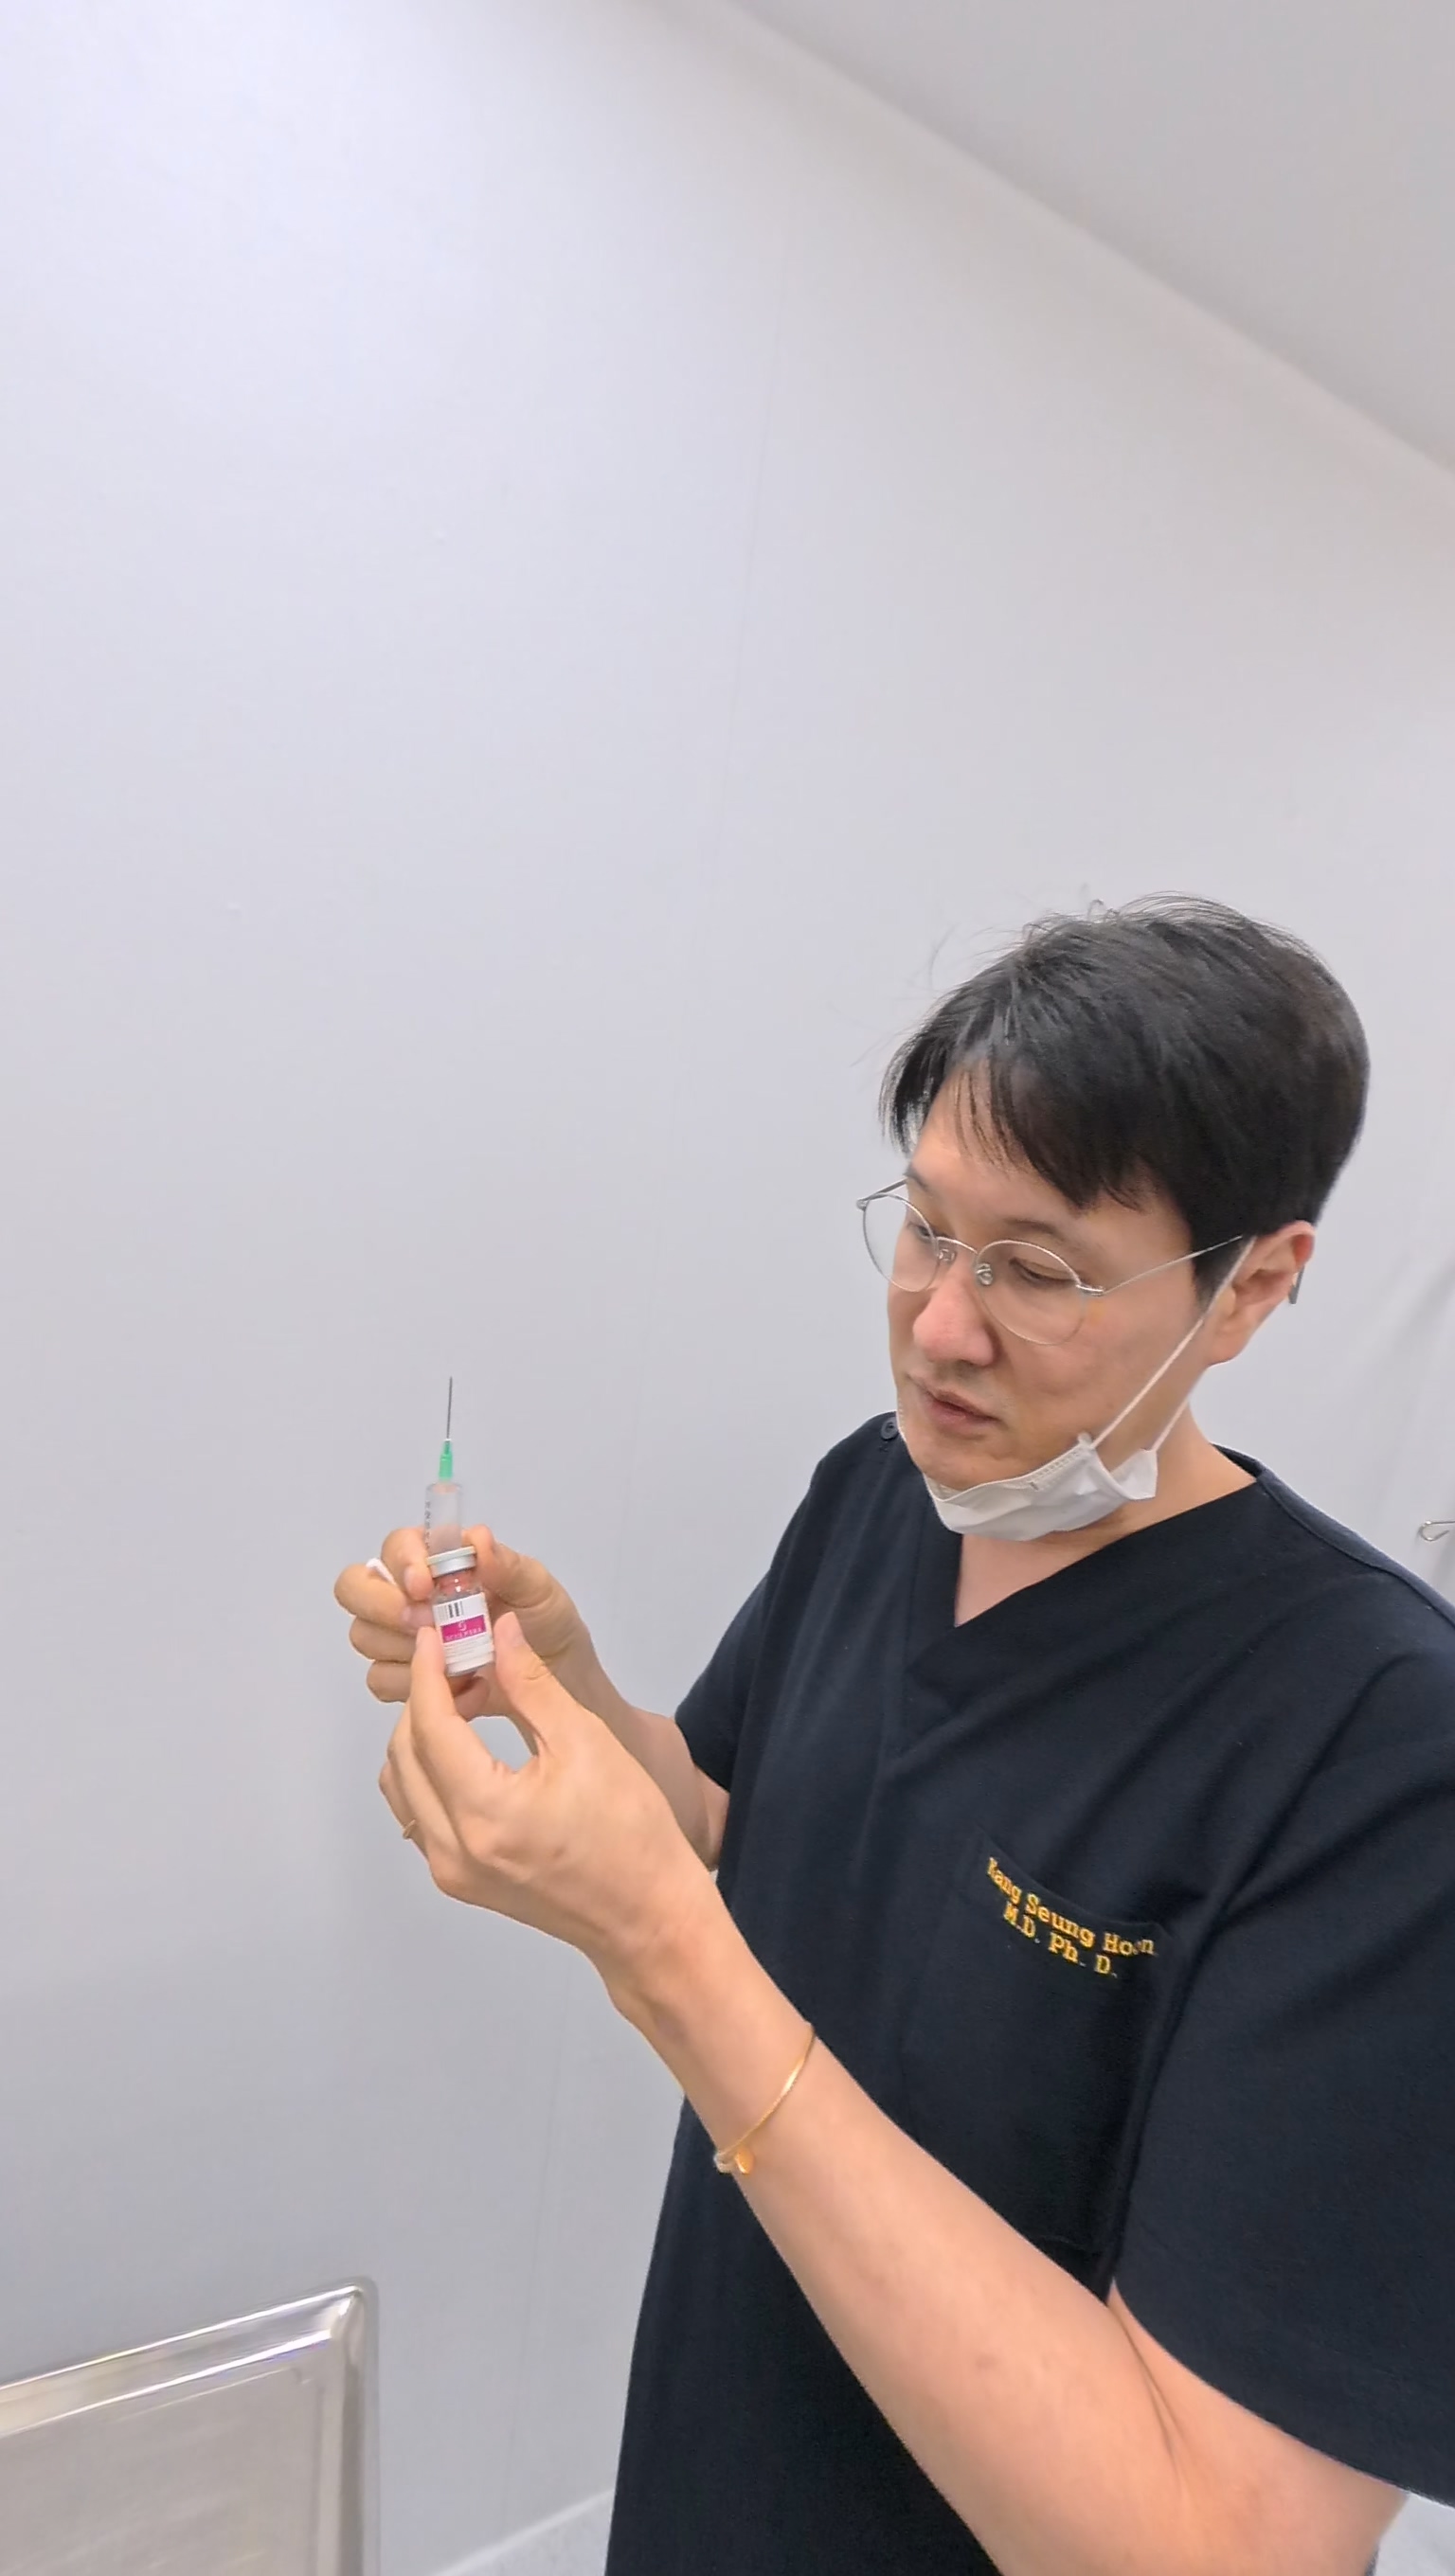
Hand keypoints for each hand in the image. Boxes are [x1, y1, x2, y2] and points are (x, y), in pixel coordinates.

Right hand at [334, 1523, 598, 1722]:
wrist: (556, 1682)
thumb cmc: (545, 1624)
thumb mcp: (538, 1590)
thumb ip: (508, 1565)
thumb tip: (477, 1539)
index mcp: (437, 1561)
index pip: (393, 1547)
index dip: (401, 1563)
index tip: (425, 1586)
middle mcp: (409, 1595)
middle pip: (355, 1588)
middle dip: (385, 1607)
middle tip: (427, 1626)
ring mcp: (400, 1637)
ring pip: (364, 1636)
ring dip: (405, 1649)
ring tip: (458, 1659)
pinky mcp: (403, 1678)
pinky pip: (380, 1681)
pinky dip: (414, 1686)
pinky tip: (458, 1687)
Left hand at [379, 1614, 712, 2009]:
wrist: (647, 1917)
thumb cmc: (631, 1833)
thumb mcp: (587, 1743)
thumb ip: (533, 1684)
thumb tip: (499, 1629)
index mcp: (486, 1813)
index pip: (430, 1727)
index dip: (428, 1674)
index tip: (436, 1635)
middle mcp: (454, 1849)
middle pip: (404, 1755)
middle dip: (423, 1701)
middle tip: (458, 1664)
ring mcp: (451, 1871)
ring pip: (402, 1785)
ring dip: (419, 1737)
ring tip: (461, 1703)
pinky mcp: (459, 1881)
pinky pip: (419, 1814)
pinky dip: (428, 1773)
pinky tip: (466, 1748)